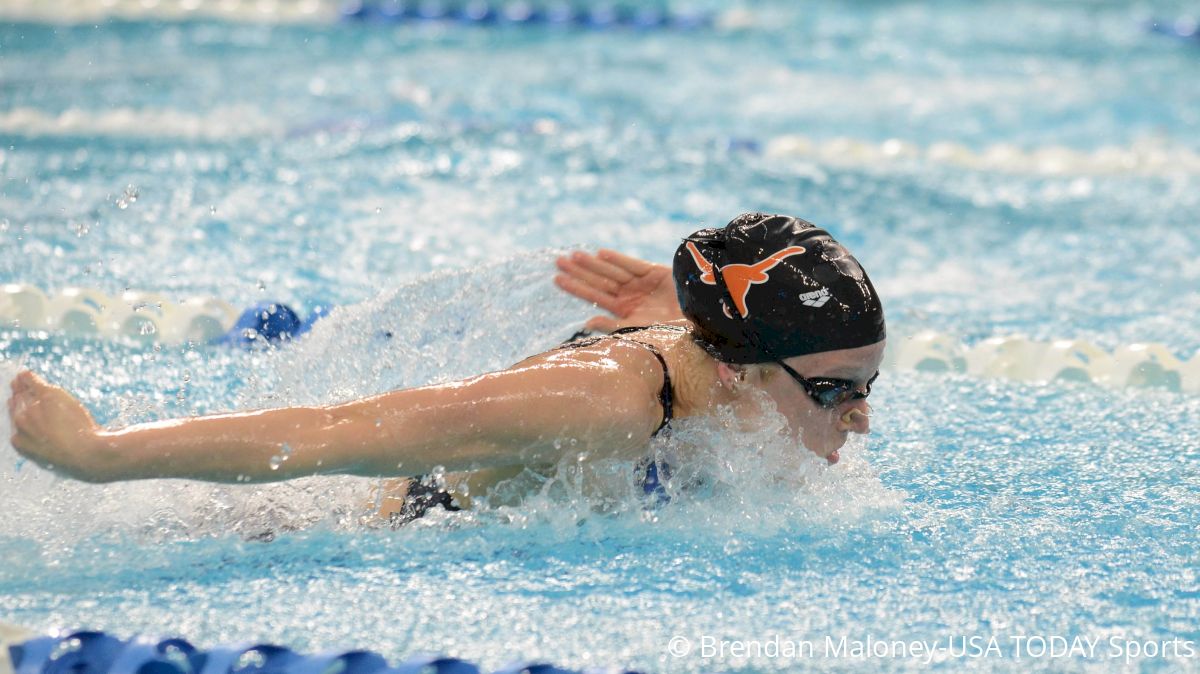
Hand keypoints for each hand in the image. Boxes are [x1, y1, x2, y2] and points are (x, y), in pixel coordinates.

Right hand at [8, 370, 107, 481]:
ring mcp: (32, 408)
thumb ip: (40, 445)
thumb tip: (42, 440)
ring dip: (23, 386)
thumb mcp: (50, 457)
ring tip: (22, 381)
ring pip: (23, 392)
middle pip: (16, 404)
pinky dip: (27, 377)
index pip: (15, 421)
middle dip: (19, 398)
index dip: (21, 414)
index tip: (26, 410)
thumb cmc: (75, 457)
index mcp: (19, 441)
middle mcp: (20, 423)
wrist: (86, 453)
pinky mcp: (46, 395)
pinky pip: (30, 381)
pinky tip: (25, 374)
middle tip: (21, 391)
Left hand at [554, 249, 682, 332]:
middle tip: (558, 261)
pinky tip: (601, 254)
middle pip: (600, 281)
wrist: (698, 329)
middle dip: (579, 271)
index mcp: (623, 311)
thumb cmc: (668, 337)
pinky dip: (618, 260)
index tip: (557, 278)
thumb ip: (612, 326)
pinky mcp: (655, 273)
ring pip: (612, 272)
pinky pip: (633, 266)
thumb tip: (587, 322)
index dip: (576, 287)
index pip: (595, 296)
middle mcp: (630, 296)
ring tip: (574, 256)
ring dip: (594, 264)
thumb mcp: (637, 332)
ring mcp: (642, 284)